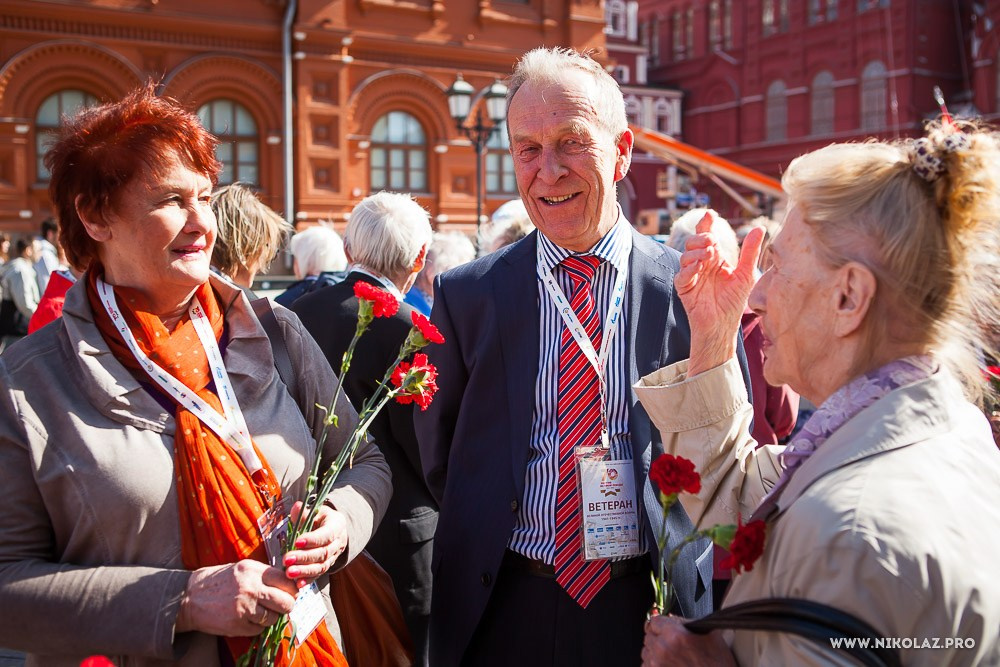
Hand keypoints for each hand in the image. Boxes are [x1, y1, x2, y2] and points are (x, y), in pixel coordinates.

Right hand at [176, 559, 296, 635]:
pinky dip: (256, 626)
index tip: (290, 592)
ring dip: (270, 617)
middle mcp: (251, 588)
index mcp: (253, 570)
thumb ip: (265, 575)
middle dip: (287, 606)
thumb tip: (290, 585)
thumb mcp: (243, 569)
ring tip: (259, 611)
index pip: (287, 582)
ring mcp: (244, 608)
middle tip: (282, 606)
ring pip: (274, 618)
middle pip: (286, 602)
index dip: (292, 589)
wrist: (189, 597)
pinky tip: (247, 618)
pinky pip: (259, 629)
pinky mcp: (237, 625)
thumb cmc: (219, 581)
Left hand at [283, 502, 348, 588]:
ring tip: (289, 573)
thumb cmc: (322, 518)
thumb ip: (305, 512)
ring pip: (322, 566)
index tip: (297, 542)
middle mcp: (338, 543)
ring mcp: (334, 556)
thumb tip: (295, 508)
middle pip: (323, 553)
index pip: (327, 534)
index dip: (313, 540)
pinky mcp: (327, 566)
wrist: (334, 529)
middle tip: (287, 560)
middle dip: (304, 558)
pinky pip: (319, 575)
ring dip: (304, 571)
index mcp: (337, 526)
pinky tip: (297, 584)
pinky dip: (308, 580)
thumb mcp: (316, 511)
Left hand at [642, 614, 735, 666]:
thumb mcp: (708, 632)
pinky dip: (654, 665)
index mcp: (674, 634)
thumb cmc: (718, 662)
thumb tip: (671, 617)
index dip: (661, 623)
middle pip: (648, 635)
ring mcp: (658, 665)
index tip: (666, 628)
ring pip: (646, 651)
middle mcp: (663, 649)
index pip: (654, 620)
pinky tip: (670, 665)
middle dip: (659, 637)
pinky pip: (646, 665)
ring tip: (673, 657)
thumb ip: (685, 622)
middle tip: (673, 644)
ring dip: (655, 652)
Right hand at [675, 213, 765, 375]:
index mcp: (714, 259)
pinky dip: (689, 269)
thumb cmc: (733, 303)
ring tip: (709, 254)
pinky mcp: (684, 289)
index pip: (708, 237)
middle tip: (711, 241)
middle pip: (694, 242)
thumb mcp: (746, 274)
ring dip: (696, 251)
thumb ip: (750, 252)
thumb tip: (759, 228)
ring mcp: (691, 276)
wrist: (723, 326)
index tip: (711, 213)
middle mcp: (701, 265)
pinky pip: (682, 275)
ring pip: (686, 255)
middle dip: (701, 237)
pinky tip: (699, 267)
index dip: (706, 224)